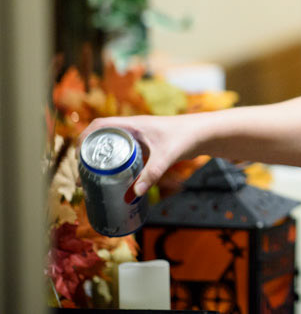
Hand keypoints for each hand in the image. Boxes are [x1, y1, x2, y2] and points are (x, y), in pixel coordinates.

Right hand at [80, 114, 197, 197]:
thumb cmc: (186, 137)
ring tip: (92, 182)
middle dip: (89, 155)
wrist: (205, 133)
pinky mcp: (146, 147)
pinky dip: (115, 165)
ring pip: (112, 148)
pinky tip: (114, 181)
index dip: (84, 138)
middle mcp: (133, 130)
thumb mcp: (166, 156)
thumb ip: (152, 173)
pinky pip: (124, 154)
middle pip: (102, 139)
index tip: (77, 156)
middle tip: (83, 176)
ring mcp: (139, 138)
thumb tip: (133, 194)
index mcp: (132, 125)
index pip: (100, 125)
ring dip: (101, 161)